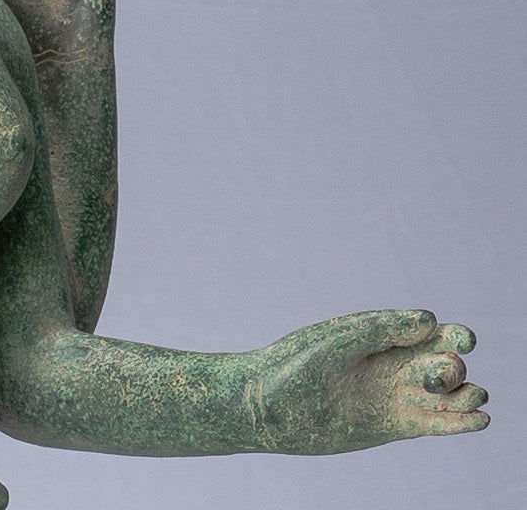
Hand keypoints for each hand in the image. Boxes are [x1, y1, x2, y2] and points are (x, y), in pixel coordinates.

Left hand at [249, 309, 487, 452]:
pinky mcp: (393, 426)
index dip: (450, 334)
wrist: (266, 409)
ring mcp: (393, 394)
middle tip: (441, 373)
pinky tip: (482, 419)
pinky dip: (460, 422)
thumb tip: (429, 321)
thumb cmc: (292, 366)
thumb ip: (379, 331)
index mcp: (376, 334)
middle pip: (440, 360)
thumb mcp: (334, 343)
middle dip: (452, 364)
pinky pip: (434, 423)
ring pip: (443, 393)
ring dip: (464, 393)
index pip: (424, 330)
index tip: (463, 339)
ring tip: (474, 395)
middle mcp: (389, 363)